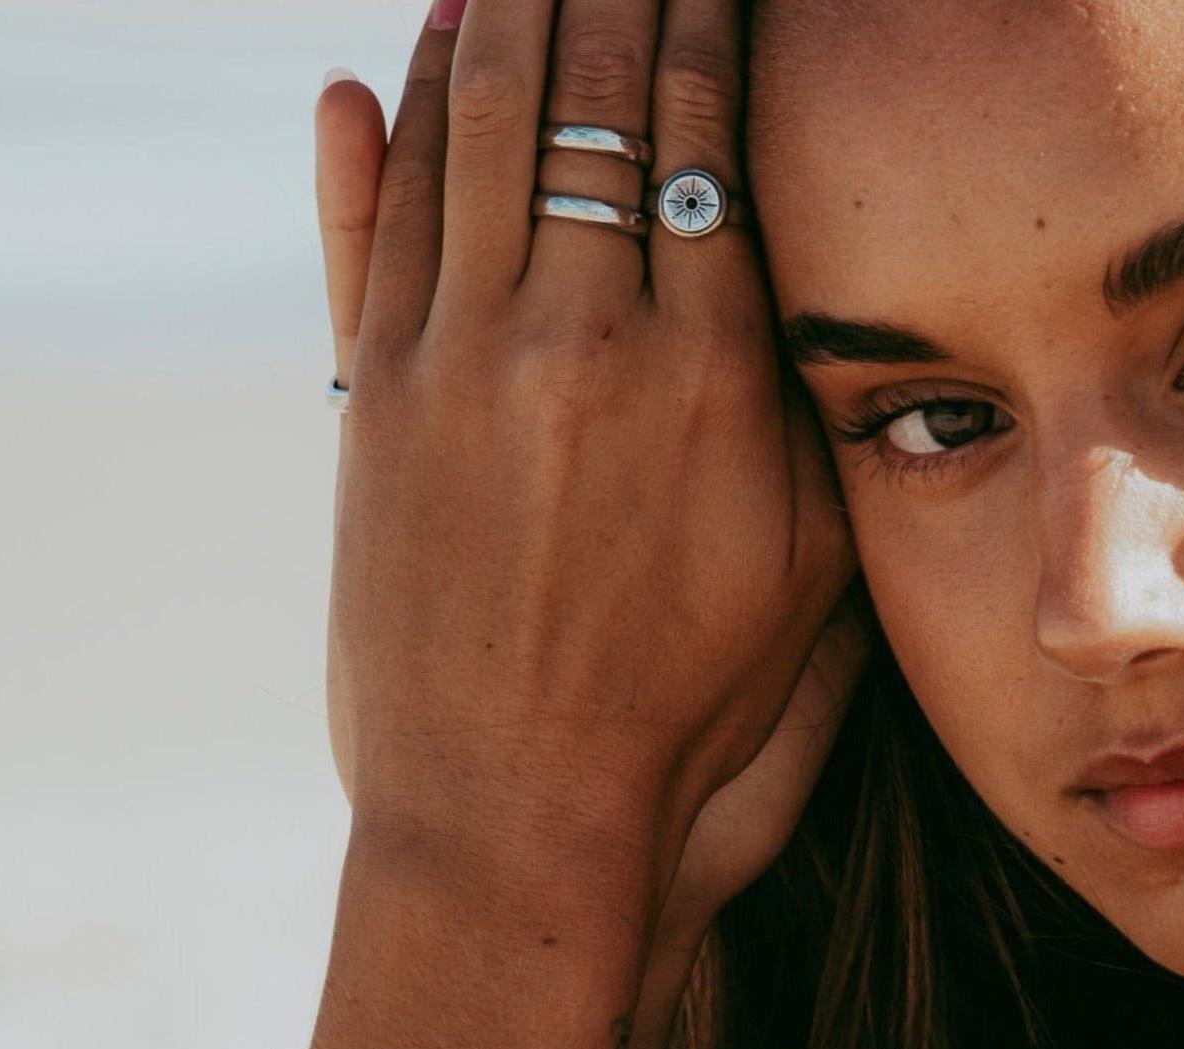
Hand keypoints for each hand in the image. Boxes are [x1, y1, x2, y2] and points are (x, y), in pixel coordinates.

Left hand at [314, 0, 856, 927]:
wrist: (528, 831)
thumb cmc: (700, 728)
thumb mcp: (813, 575)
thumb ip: (810, 410)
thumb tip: (798, 267)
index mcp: (716, 377)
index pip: (706, 131)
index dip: (710, 21)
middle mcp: (584, 337)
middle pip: (590, 89)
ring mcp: (462, 360)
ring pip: (474, 121)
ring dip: (500, 12)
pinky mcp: (370, 401)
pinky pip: (377, 219)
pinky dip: (384, 125)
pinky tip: (390, 62)